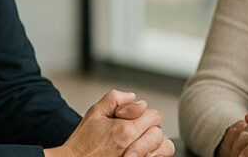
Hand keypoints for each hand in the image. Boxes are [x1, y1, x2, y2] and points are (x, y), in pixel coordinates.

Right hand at [44, 90, 168, 156]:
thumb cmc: (83, 143)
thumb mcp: (95, 113)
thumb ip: (115, 98)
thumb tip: (132, 96)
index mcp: (125, 131)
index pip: (154, 115)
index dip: (143, 113)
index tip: (129, 119)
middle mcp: (134, 147)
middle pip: (159, 132)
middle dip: (149, 128)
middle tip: (134, 131)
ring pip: (165, 148)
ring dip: (156, 144)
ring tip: (141, 142)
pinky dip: (155, 155)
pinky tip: (142, 152)